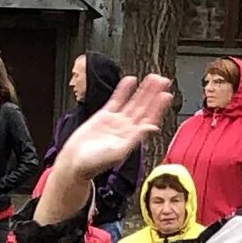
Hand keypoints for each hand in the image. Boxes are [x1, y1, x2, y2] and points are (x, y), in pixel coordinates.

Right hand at [38, 75, 176, 221]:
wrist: (74, 163)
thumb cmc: (94, 164)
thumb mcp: (117, 152)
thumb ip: (135, 138)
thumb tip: (152, 127)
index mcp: (132, 138)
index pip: (149, 119)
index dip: (158, 107)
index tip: (166, 95)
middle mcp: (126, 129)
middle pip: (143, 108)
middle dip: (154, 94)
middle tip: (163, 81)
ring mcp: (116, 121)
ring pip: (133, 102)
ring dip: (143, 90)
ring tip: (152, 77)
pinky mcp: (103, 116)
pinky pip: (116, 100)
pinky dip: (123, 90)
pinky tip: (130, 80)